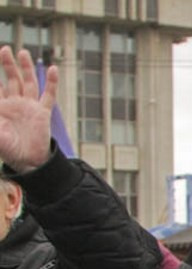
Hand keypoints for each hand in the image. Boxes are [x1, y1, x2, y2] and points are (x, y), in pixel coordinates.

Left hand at [0, 47, 54, 172]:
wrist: (28, 162)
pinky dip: (51, 82)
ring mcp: (30, 107)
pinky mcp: (43, 113)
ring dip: (25, 68)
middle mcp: (15, 103)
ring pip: (28, 82)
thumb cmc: (7, 149)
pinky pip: (48, 95)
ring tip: (22, 52)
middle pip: (12, 79)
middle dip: (7, 64)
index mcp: (1, 107)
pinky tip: (52, 69)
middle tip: (4, 49)